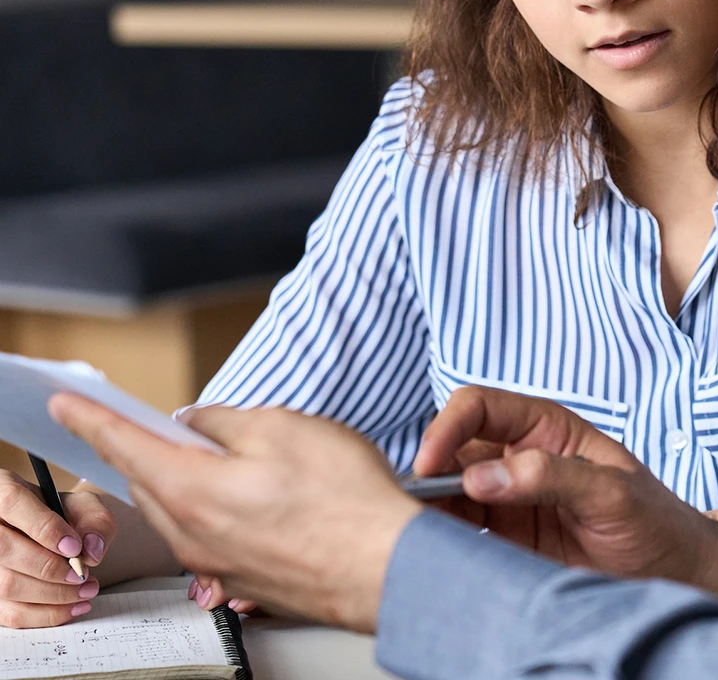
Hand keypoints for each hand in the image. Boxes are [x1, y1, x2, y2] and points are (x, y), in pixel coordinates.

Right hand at [0, 469, 115, 626]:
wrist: (48, 532)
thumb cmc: (62, 515)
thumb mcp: (83, 505)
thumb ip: (95, 520)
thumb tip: (92, 549)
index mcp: (3, 490)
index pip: (14, 504)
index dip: (44, 528)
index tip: (74, 547)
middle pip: (6, 549)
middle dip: (51, 568)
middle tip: (83, 576)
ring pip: (6, 585)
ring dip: (52, 595)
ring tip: (86, 591)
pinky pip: (9, 614)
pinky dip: (44, 615)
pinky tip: (71, 607)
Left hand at [48, 397, 420, 632]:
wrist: (385, 565)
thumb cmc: (341, 498)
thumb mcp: (281, 427)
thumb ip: (225, 421)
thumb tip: (197, 423)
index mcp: (190, 490)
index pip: (123, 445)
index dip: (91, 419)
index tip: (68, 405)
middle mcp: (192, 535)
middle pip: (149, 479)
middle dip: (151, 446)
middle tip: (172, 422)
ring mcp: (216, 563)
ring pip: (178, 508)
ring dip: (186, 476)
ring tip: (233, 454)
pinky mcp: (243, 577)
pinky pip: (208, 533)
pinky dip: (214, 504)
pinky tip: (257, 491)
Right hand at [415, 387, 717, 614]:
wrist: (675, 575)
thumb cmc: (654, 520)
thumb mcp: (610, 491)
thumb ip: (548, 476)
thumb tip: (482, 476)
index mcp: (544, 425)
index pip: (480, 406)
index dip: (448, 427)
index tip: (430, 463)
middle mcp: (519, 454)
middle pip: (455, 448)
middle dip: (431, 471)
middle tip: (415, 506)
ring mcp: (509, 497)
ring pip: (450, 490)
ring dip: (430, 506)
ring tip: (418, 531)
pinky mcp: (505, 537)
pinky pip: (461, 529)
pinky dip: (442, 536)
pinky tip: (435, 549)